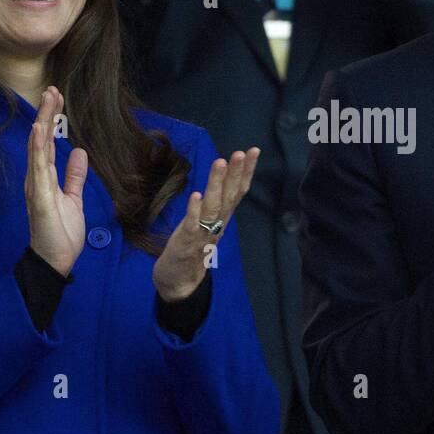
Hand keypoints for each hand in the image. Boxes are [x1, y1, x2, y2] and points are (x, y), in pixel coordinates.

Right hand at [26, 87, 87, 276]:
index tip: (56, 98)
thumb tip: (79, 152)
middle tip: (52, 90)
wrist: (55, 260)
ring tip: (47, 100)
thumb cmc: (60, 232)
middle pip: (41, 140)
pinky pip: (38, 169)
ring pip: (38, 148)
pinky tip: (39, 131)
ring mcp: (36, 187)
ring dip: (42, 123)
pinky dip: (38, 148)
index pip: (47, 143)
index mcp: (45, 178)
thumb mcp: (73, 198)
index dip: (51, 120)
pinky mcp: (40, 197)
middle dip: (46, 114)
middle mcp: (37, 178)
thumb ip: (74, 176)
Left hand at [154, 148, 259, 302]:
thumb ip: (216, 203)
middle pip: (228, 196)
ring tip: (220, 162)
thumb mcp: (208, 223)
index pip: (237, 191)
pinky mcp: (186, 244)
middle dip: (235, 173)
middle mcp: (217, 224)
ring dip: (216, 184)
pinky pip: (191, 225)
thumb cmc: (193, 248)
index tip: (253, 150)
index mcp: (222, 218)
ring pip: (212, 207)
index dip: (246, 171)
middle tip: (240, 152)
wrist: (179, 283)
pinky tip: (196, 195)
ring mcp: (202, 234)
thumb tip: (224, 177)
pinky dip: (194, 211)